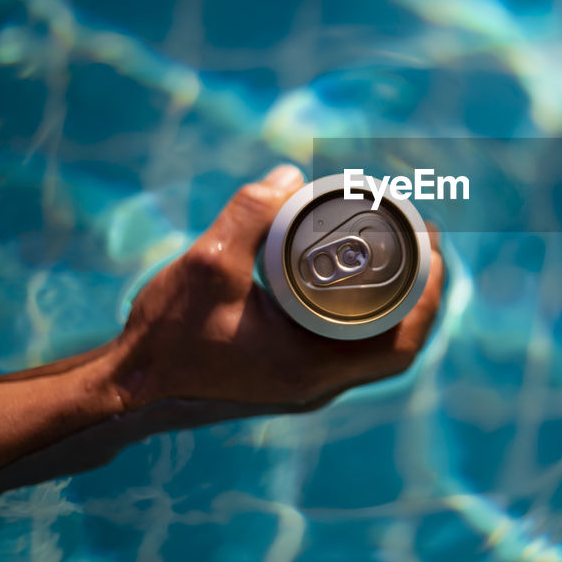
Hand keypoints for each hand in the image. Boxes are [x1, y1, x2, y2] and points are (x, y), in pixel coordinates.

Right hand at [109, 165, 444, 411]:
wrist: (127, 386)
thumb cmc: (165, 336)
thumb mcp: (207, 264)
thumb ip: (248, 215)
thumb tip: (290, 175)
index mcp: (311, 371)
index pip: (399, 345)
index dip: (429, 298)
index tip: (435, 248)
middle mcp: (316, 385)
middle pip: (394, 344)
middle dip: (419, 291)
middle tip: (423, 236)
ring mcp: (302, 384)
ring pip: (370, 346)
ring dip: (393, 302)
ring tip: (399, 247)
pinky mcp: (286, 375)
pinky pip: (343, 344)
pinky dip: (361, 312)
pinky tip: (356, 276)